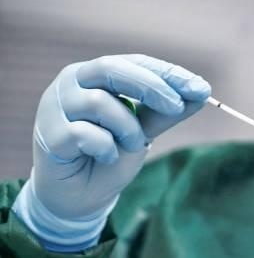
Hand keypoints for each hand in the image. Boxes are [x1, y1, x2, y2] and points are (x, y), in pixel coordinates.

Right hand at [12, 55, 210, 251]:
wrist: (81, 195)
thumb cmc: (110, 154)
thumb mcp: (144, 129)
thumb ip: (166, 111)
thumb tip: (202, 93)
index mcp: (96, 74)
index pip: (135, 62)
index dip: (169, 73)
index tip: (201, 89)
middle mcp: (72, 82)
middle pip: (111, 69)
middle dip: (151, 87)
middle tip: (177, 107)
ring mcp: (55, 106)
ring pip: (99, 103)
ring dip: (127, 129)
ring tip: (131, 145)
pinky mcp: (48, 134)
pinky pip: (84, 133)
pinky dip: (105, 147)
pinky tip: (104, 156)